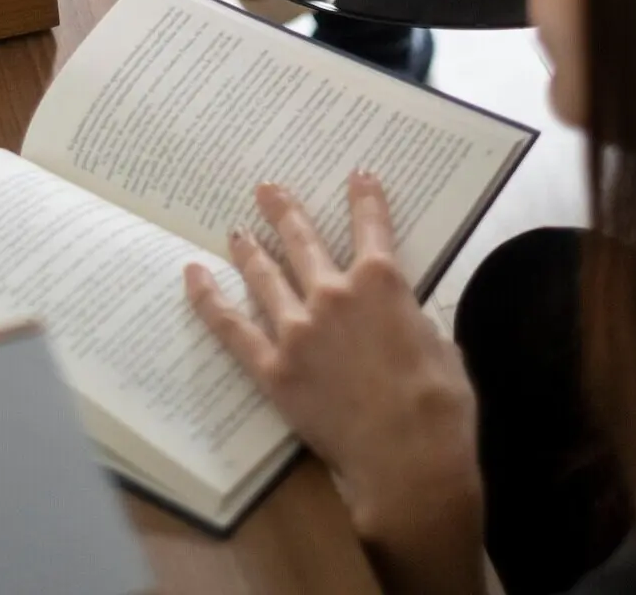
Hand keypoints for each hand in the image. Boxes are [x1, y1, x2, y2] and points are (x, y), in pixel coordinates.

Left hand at [185, 175, 484, 594]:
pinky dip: (209, 300)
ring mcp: (298, 329)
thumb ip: (413, 322)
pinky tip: (194, 277)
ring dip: (250, 248)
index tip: (358, 175)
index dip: (366, 199)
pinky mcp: (273, 367)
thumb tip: (403, 320)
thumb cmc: (439, 406)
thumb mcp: (442, 347)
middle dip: (285, 211)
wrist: (410, 459)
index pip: (373, 228)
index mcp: (382, 284)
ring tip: (236, 230)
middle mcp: (334, 293)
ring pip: (265, 275)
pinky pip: (232, 328)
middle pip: (303, 241)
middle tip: (267, 189)